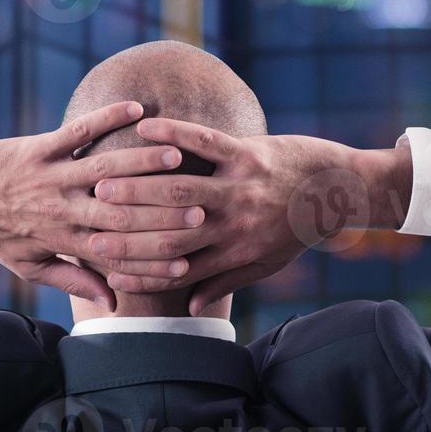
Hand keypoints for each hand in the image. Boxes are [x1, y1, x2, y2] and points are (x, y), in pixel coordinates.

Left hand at [0, 102, 201, 308]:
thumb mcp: (32, 268)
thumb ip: (74, 283)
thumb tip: (113, 303)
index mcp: (64, 240)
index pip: (118, 248)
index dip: (155, 250)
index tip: (191, 250)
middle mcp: (62, 208)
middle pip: (120, 209)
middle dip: (160, 207)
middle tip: (201, 202)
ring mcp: (51, 175)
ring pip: (104, 167)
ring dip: (142, 160)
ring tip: (178, 154)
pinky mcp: (39, 147)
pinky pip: (78, 130)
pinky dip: (107, 118)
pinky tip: (136, 108)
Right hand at [89, 119, 411, 313]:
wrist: (341, 191)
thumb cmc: (298, 229)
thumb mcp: (265, 263)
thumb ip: (224, 280)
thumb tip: (187, 305)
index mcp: (235, 253)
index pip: (176, 266)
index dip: (137, 267)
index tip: (102, 263)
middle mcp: (235, 223)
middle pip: (170, 230)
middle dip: (127, 228)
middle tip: (89, 222)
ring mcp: (242, 186)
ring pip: (181, 189)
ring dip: (139, 186)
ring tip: (102, 182)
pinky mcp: (250, 153)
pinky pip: (206, 141)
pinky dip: (174, 134)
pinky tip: (144, 126)